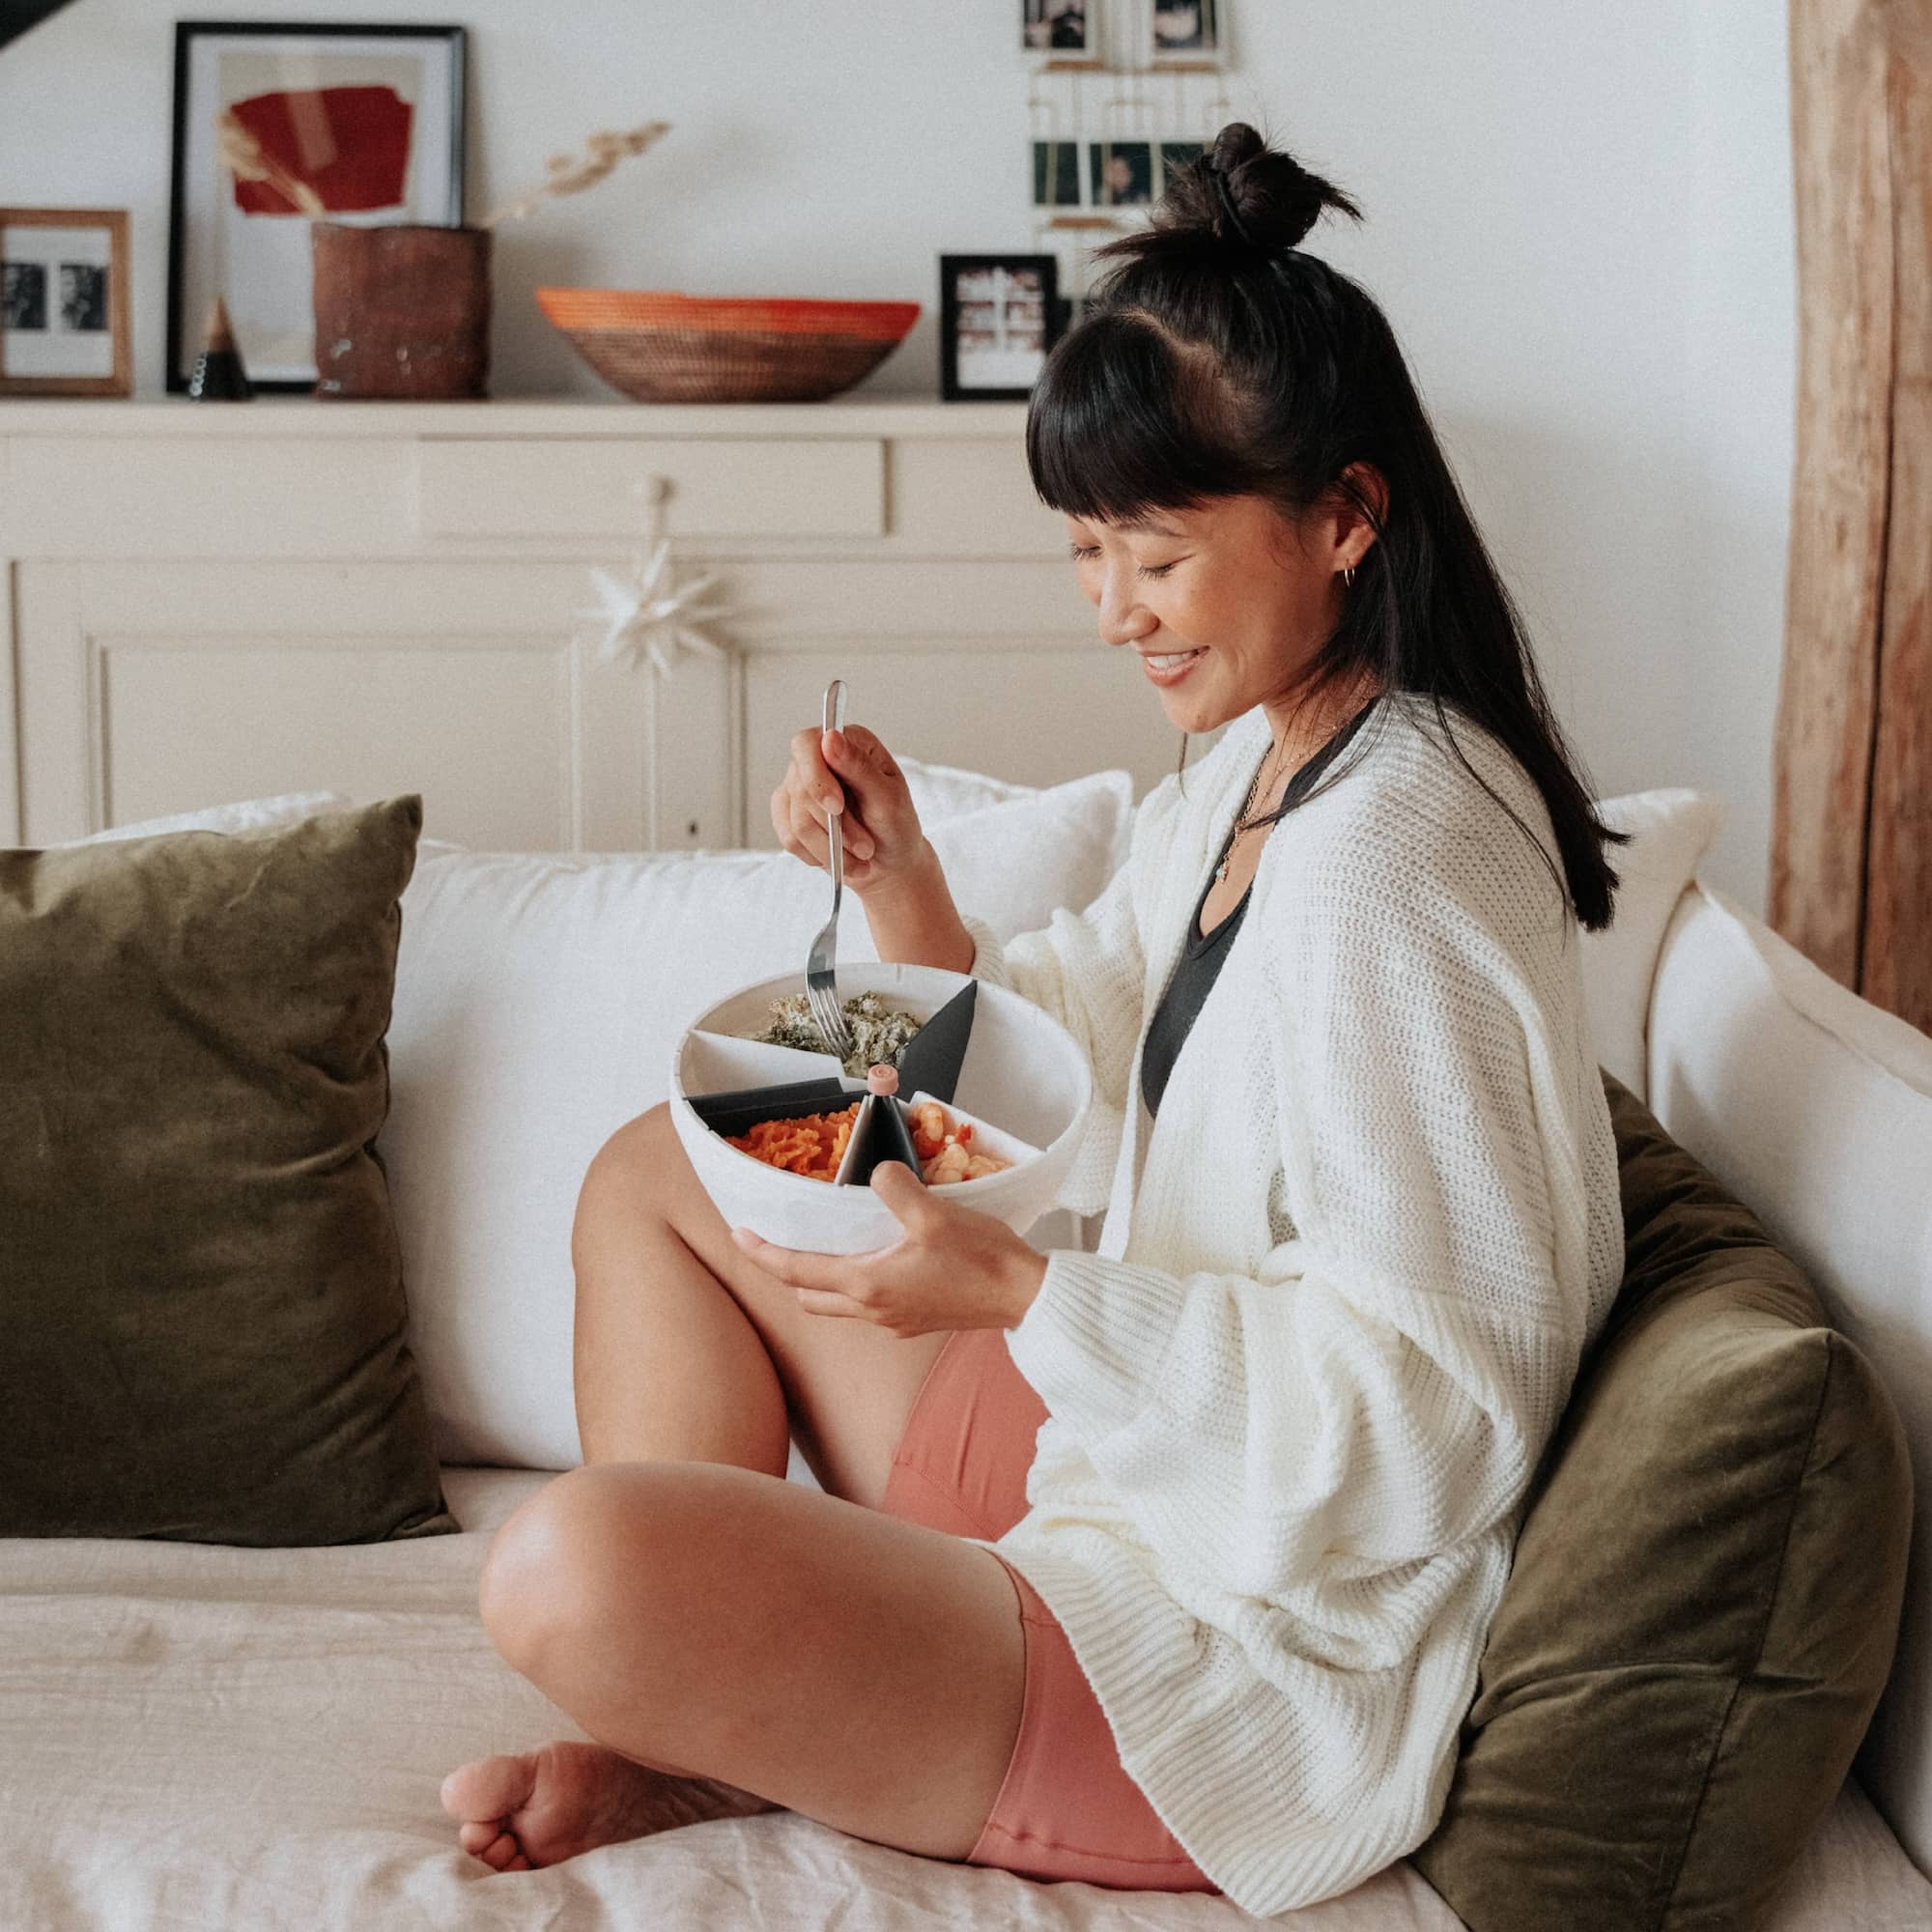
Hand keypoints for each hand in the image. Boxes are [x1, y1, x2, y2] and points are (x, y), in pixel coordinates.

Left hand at [729, 1160, 1046, 1336]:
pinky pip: (866, 1306)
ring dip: (817, 1281)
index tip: (739, 1236)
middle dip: (784, 1273)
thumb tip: (876, 1173)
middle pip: (809, 1297)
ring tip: (815, 1247)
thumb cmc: (982, 1259)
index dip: (763, 1254)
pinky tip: (869, 1260)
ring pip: (837, 1305)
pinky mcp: (915, 1321)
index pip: (797, 1271)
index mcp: (869, 1284)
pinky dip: (851, 1285)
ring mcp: (895, 1321)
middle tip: (770, 1243)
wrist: (1025, 1296)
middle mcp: (874, 1310)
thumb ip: (896, 1190)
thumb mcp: (935, 1214)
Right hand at [771, 721, 929, 896]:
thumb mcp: (888, 798)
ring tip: (859, 858)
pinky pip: (790, 838)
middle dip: (837, 828)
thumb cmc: (896, 825)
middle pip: (802, 790)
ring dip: (831, 848)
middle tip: (865, 848)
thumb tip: (830, 737)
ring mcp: (799, 787)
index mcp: (848, 743)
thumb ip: (860, 767)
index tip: (837, 808)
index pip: (807, 744)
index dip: (816, 777)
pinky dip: (818, 855)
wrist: (889, 862)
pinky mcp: (789, 815)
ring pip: (797, 822)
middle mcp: (819, 759)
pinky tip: (838, 856)